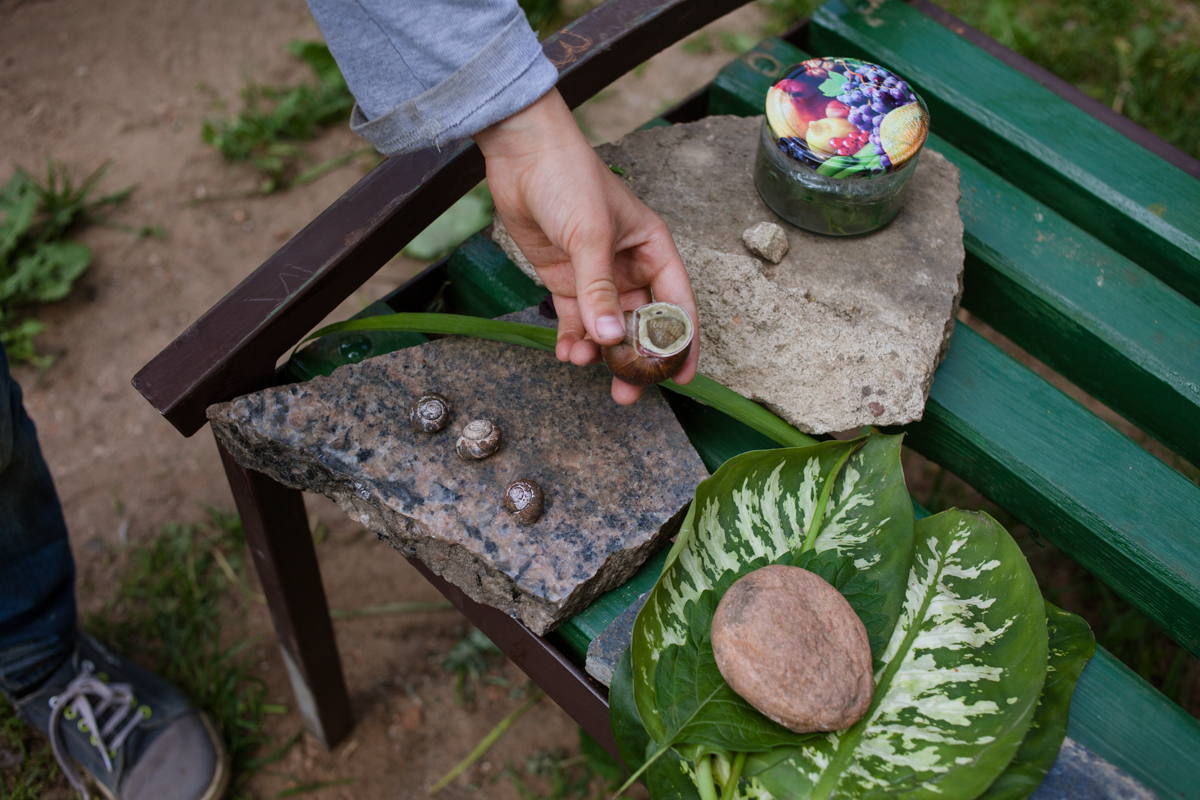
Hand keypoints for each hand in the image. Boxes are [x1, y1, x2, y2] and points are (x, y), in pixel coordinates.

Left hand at [472, 88, 698, 404]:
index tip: (681, 377)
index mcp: (653, 249)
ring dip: (599, 351)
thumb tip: (609, 337)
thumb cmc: (569, 179)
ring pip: (606, 326)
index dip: (680, 343)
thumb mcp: (590, 236)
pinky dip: (573, 338)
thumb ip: (598, 290)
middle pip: (641, 323)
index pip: (676, 304)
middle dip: (634, 358)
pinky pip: (576, 319)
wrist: (522, 155)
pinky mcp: (565, 278)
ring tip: (585, 366)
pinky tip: (566, 352)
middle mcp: (629, 265)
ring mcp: (596, 275)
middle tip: (627, 392)